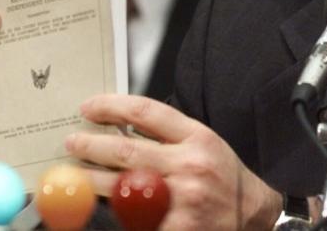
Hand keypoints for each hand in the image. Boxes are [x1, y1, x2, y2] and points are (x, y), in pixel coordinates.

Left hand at [66, 95, 282, 230]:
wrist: (253, 216)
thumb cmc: (225, 177)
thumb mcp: (204, 142)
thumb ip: (167, 135)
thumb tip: (120, 125)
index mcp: (197, 137)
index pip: (145, 112)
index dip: (110, 106)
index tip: (89, 108)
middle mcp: (190, 165)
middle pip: (127, 151)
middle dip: (91, 146)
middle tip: (72, 143)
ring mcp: (183, 200)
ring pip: (123, 188)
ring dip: (93, 181)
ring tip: (77, 176)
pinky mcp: (177, 229)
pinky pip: (135, 220)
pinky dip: (116, 213)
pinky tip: (103, 207)